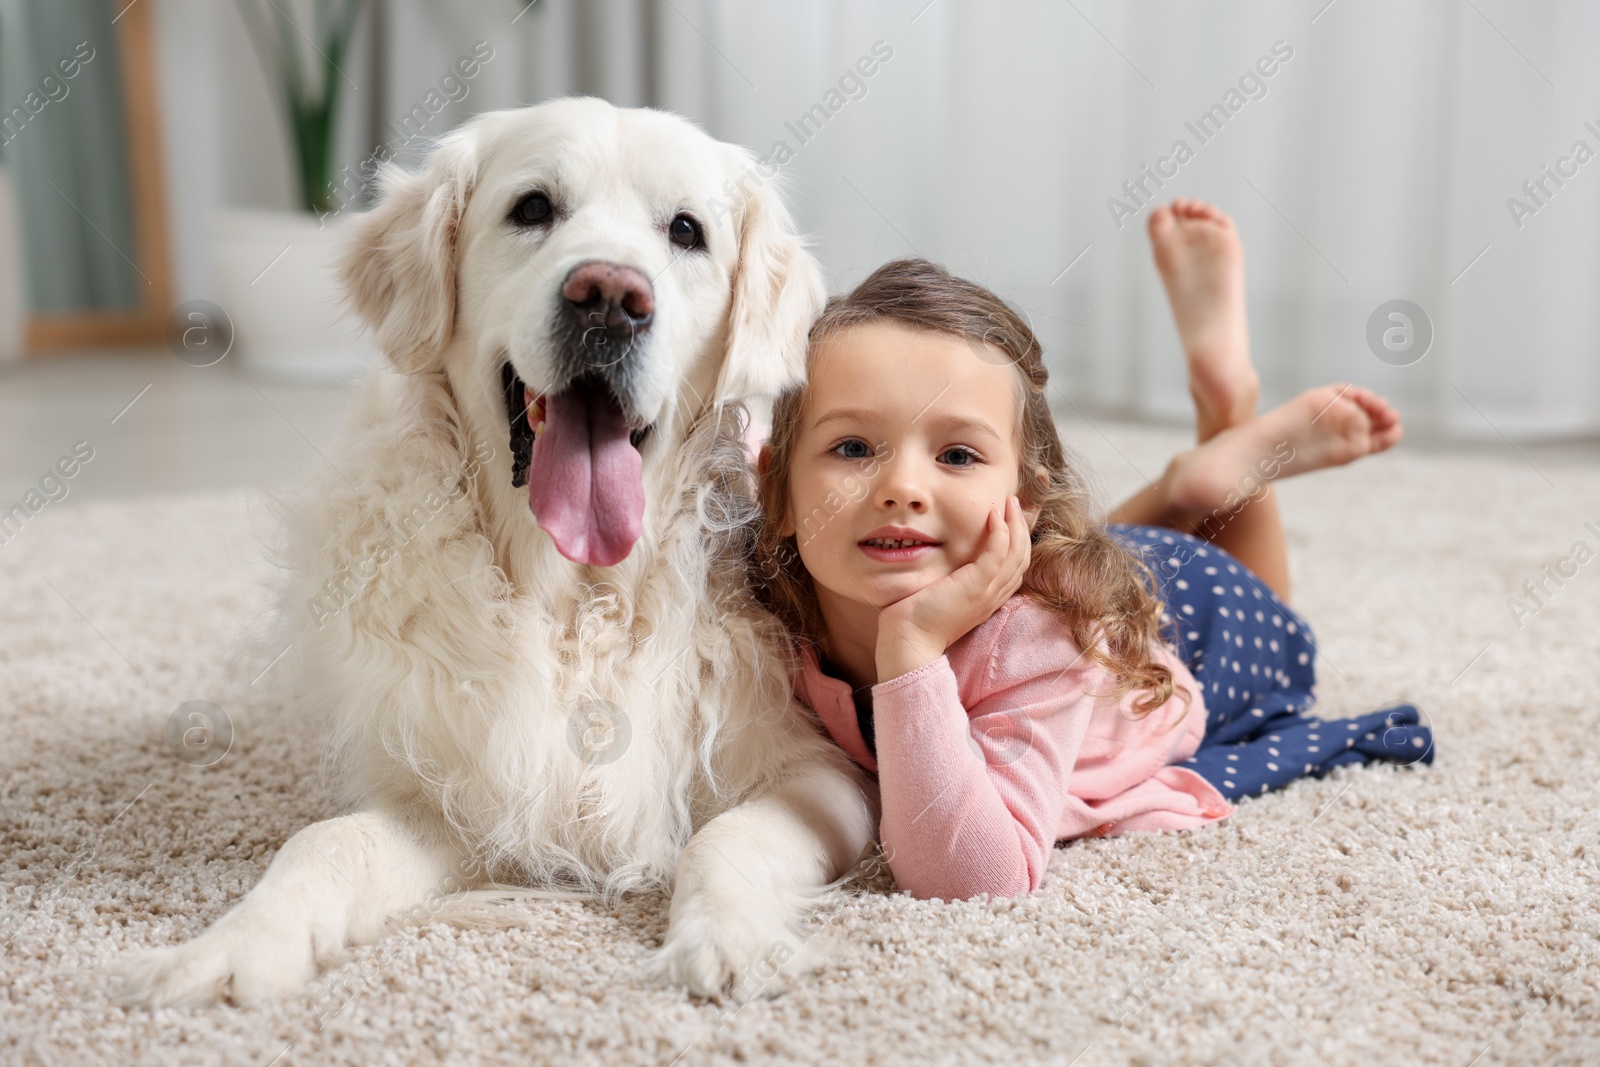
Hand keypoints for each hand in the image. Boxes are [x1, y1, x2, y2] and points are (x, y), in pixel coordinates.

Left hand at [875, 496, 1031, 679]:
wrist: (908, 642)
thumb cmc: (916, 621)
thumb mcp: (941, 597)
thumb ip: (951, 581)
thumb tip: (946, 562)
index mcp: (987, 600)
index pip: (1014, 568)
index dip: (1017, 542)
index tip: (1008, 520)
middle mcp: (993, 597)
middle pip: (1022, 559)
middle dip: (1021, 529)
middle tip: (1014, 504)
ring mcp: (987, 592)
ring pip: (1017, 554)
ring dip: (1016, 525)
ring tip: (1010, 503)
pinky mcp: (976, 586)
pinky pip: (999, 554)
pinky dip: (1001, 532)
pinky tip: (993, 516)